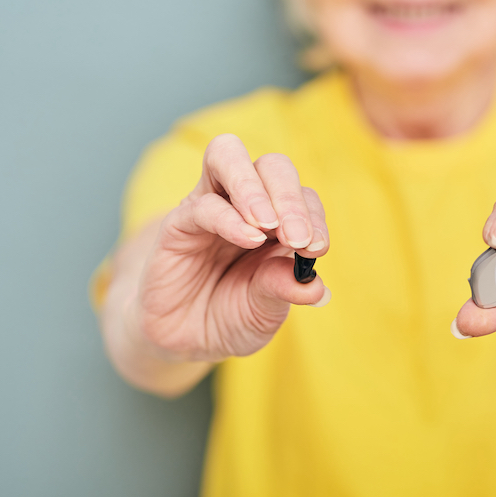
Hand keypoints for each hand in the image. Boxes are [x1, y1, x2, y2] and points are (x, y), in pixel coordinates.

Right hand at [133, 134, 329, 362]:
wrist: (185, 340)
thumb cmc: (231, 317)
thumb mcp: (265, 311)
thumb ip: (285, 290)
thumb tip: (316, 286)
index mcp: (278, 221)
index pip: (303, 197)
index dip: (312, 216)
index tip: (317, 248)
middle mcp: (246, 205)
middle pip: (272, 166)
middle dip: (289, 196)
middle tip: (298, 237)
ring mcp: (211, 207)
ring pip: (228, 156)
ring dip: (254, 188)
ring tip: (269, 224)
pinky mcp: (178, 223)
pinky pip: (202, 204)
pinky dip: (229, 219)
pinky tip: (247, 240)